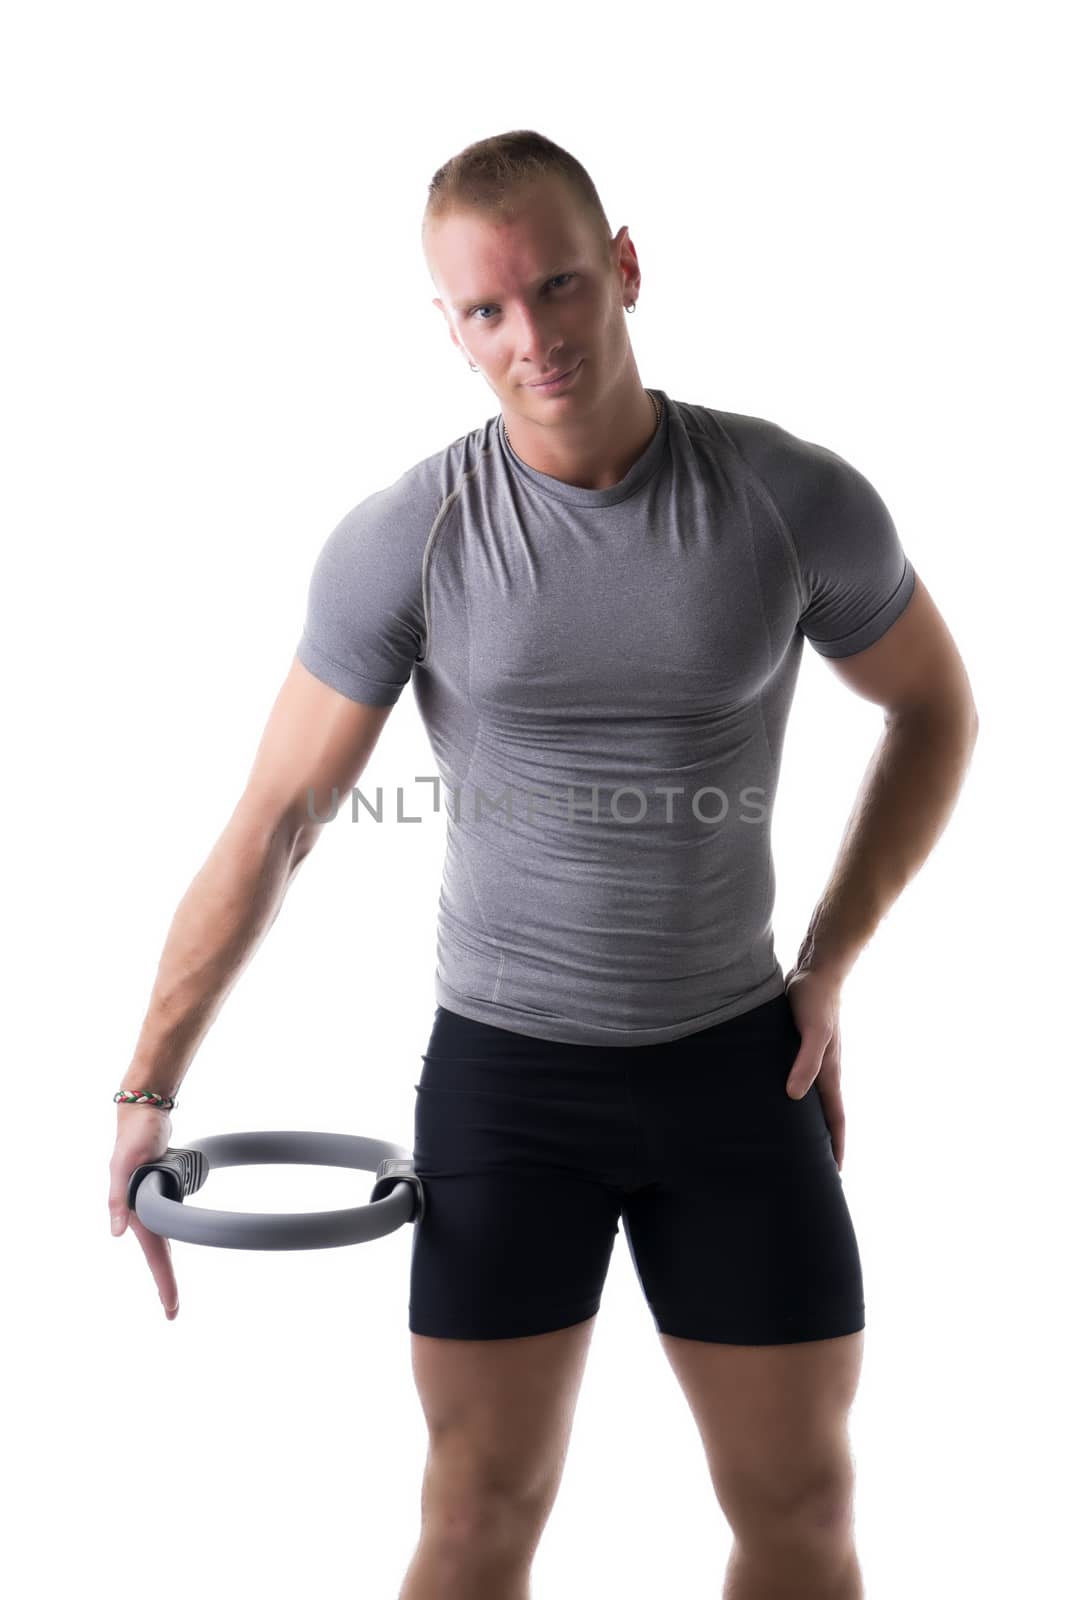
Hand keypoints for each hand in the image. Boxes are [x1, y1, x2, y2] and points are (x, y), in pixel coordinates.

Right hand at [109, 1106, 179, 1319]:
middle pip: (158, 1255)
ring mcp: (151, 1203)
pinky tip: (167, 1249)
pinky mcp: (160, 1192)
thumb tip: (116, 1235)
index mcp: (136, 1212)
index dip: (165, 1282)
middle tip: (173, 1312)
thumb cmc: (134, 1137)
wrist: (143, 1115)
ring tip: (169, 1292)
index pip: (155, 1255)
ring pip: (162, 1242)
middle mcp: (144, 1212)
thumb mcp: (124, 1164)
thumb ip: (117, 1199)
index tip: (173, 1308)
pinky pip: (165, 1223)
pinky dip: (167, 1240)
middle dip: (165, 1284)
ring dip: (164, 1267)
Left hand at [781, 965, 846, 1171]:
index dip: (836, 1146)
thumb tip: (794, 1096)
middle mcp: (824, 1069)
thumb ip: (806, 1062)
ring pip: (810, 1096)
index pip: (835, 1119)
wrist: (816, 969)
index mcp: (830, 1072)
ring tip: (793, 1141)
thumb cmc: (815, 1000)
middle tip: (811, 1167)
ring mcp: (812, 1057)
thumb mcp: (812, 1032)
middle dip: (822, 1141)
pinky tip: (775, 1097)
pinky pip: (798, 1077)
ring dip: (806, 1119)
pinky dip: (792, 1094)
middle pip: (825, 1113)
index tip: (834, 1174)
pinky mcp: (798, 1044)